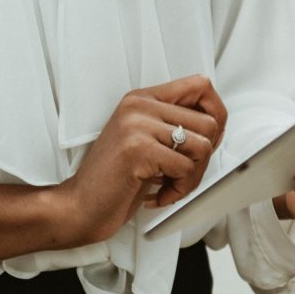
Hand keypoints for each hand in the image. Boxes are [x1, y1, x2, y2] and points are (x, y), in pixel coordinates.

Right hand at [56, 74, 226, 244]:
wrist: (78, 207)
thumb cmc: (111, 181)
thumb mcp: (142, 142)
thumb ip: (171, 127)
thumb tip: (216, 125)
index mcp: (140, 100)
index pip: (200, 86)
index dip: (217, 114)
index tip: (207, 141)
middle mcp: (138, 107)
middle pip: (209, 123)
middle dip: (204, 159)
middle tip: (181, 176)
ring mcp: (136, 126)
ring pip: (203, 146)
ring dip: (192, 178)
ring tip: (169, 187)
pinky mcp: (138, 150)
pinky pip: (186, 168)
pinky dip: (178, 190)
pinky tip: (157, 194)